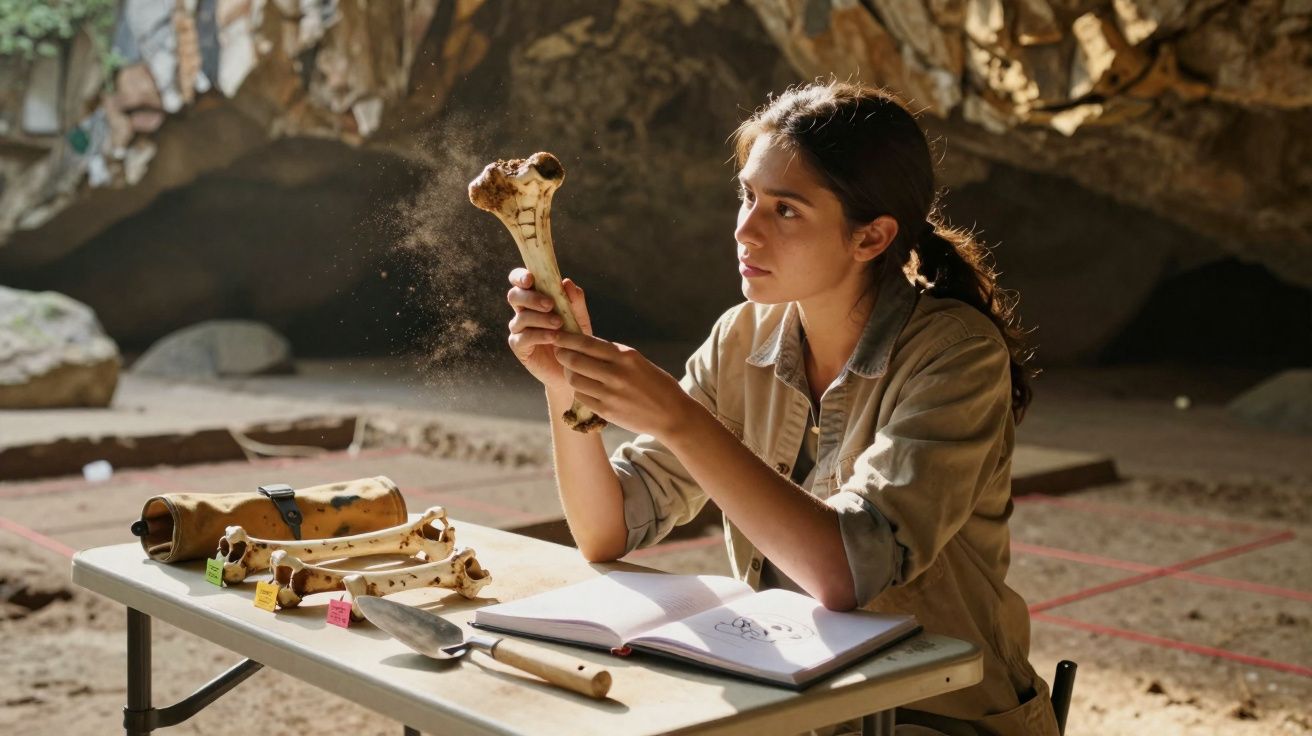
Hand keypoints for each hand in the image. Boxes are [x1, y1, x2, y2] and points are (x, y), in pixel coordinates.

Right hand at [505, 268, 591, 390]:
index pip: (520, 281)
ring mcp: (519, 329)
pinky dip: (539, 335)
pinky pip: (524, 337)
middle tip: (550, 304)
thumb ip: (575, 301)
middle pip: (515, 296)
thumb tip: (566, 282)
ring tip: (559, 324)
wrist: (575, 367)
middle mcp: (523, 311)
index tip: (530, 279)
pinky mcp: (519, 347)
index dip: (520, 277)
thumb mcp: (579, 318)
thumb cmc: (575, 338)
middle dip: (531, 298)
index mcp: (535, 298)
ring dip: (540, 318)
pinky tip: (553, 337)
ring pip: (521, 317)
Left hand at [553, 332, 693, 438]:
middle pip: (575, 360)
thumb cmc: (656, 385)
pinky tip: (584, 388)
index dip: (567, 339)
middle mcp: (616, 373)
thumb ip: (614, 355)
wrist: (672, 415)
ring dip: (569, 374)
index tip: (557, 336)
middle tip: (560, 353)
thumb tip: (586, 346)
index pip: (587, 343)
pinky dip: (579, 390)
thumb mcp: (639, 362)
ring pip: (574, 379)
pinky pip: (581, 397)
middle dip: (562, 355)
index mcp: (625, 356)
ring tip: (572, 372)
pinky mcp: (606, 411)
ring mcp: (610, 394)